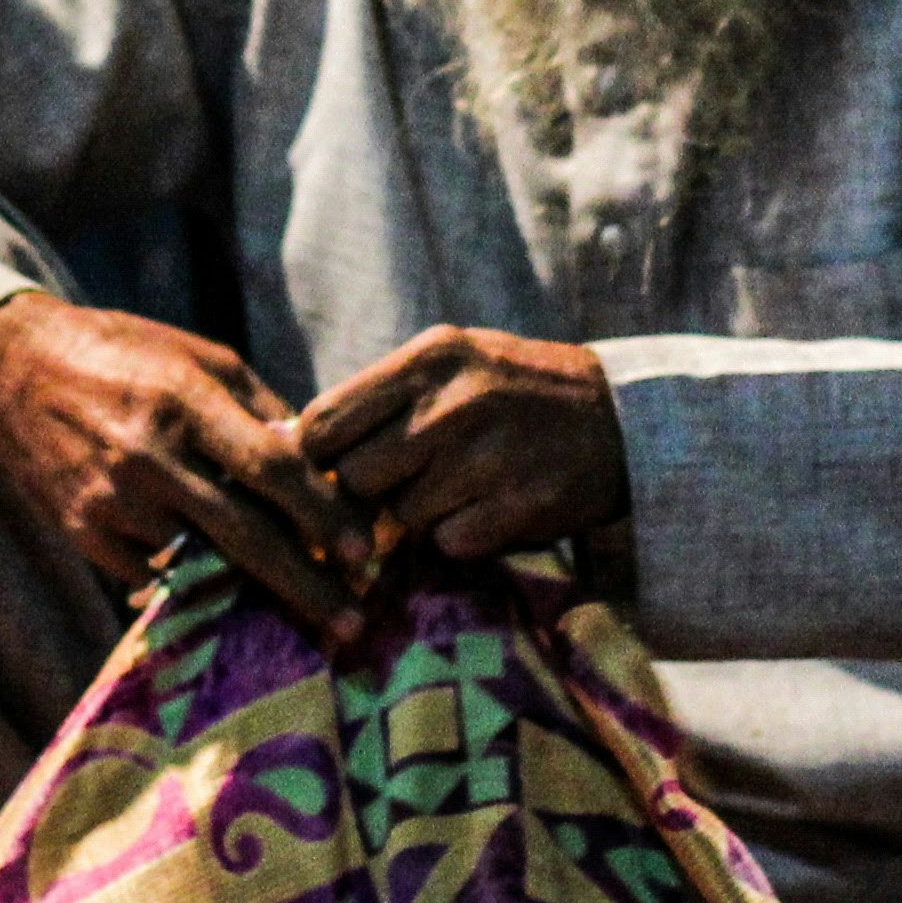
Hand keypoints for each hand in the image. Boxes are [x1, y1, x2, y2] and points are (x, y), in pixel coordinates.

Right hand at [0, 293, 369, 640]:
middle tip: (354, 622)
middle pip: (246, 536)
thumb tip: (321, 469)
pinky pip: (154, 576)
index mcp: (187, 399)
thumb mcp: (201, 358)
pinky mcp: (85, 533)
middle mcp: (151, 454)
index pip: (272, 468)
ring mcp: (114, 500)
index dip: (323, 514)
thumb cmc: (126, 355)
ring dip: (254, 592)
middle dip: (306, 586)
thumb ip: (261, 411)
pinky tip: (222, 592)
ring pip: (203, 565)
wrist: (15, 370)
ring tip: (302, 610)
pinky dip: (192, 584)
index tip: (363, 550)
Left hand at [296, 325, 629, 560]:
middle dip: (371, 492)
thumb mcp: (448, 366)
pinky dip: (462, 537)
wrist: (620, 417)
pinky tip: (491, 508)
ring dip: (421, 514)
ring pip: (404, 515)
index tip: (334, 469)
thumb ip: (374, 398)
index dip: (317, 458)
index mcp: (429, 359)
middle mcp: (455, 403)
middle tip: (406, 482)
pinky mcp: (521, 506)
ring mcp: (490, 457)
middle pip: (359, 477)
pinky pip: (451, 543)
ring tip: (462, 487)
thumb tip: (281, 439)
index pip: (325, 421)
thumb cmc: (511, 390)